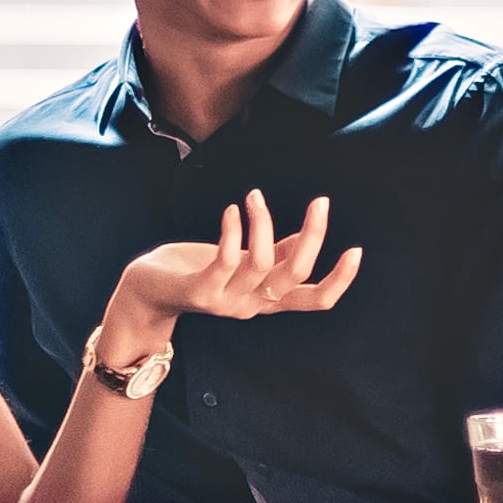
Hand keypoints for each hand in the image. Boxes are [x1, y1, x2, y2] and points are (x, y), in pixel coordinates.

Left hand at [105, 190, 363, 356]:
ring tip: (254, 196)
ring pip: (261, 263)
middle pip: (295, 277)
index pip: (315, 300)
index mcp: (268, 300)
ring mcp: (226, 301)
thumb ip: (273, 254)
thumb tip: (305, 236)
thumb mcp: (242, 264)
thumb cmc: (196, 270)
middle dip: (313, 237)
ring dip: (262, 222)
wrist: (146, 292)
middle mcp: (252, 305)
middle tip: (321, 202)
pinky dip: (234, 230)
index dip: (339, 280)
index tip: (356, 250)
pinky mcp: (200, 292)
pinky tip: (232, 209)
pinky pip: (225, 260)